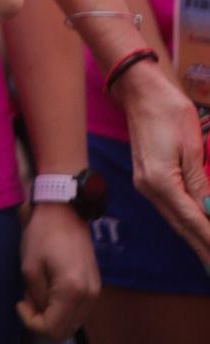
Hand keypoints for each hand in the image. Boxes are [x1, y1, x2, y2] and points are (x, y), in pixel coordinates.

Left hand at [18, 203, 99, 339]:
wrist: (64, 212)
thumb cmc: (42, 236)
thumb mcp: (30, 268)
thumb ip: (36, 297)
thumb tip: (41, 311)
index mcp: (72, 292)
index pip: (53, 329)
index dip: (31, 322)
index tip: (20, 302)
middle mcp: (90, 296)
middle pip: (65, 331)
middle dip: (42, 321)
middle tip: (28, 298)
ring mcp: (96, 292)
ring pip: (72, 322)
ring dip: (52, 315)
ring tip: (37, 290)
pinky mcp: (95, 286)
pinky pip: (78, 309)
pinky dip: (61, 307)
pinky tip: (49, 288)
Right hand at [114, 59, 209, 265]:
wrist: (141, 93)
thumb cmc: (169, 113)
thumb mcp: (192, 148)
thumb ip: (200, 183)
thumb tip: (209, 212)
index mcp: (161, 182)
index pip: (194, 221)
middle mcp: (150, 189)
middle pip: (183, 227)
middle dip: (204, 250)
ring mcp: (147, 185)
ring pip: (177, 222)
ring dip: (197, 240)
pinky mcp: (149, 179)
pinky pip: (173, 209)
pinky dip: (188, 224)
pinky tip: (197, 233)